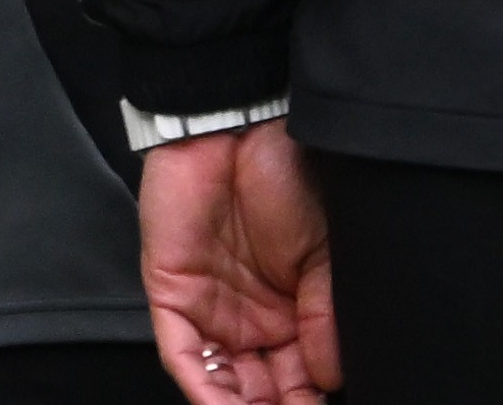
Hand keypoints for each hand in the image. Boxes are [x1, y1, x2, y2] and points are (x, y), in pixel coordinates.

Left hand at [141, 121, 338, 403]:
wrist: (240, 125)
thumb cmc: (289, 177)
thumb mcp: (323, 253)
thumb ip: (324, 316)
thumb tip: (330, 377)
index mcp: (292, 313)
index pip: (301, 378)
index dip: (309, 400)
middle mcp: (250, 321)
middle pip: (260, 389)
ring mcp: (210, 311)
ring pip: (220, 382)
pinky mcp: (172, 297)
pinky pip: (183, 355)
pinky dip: (203, 387)